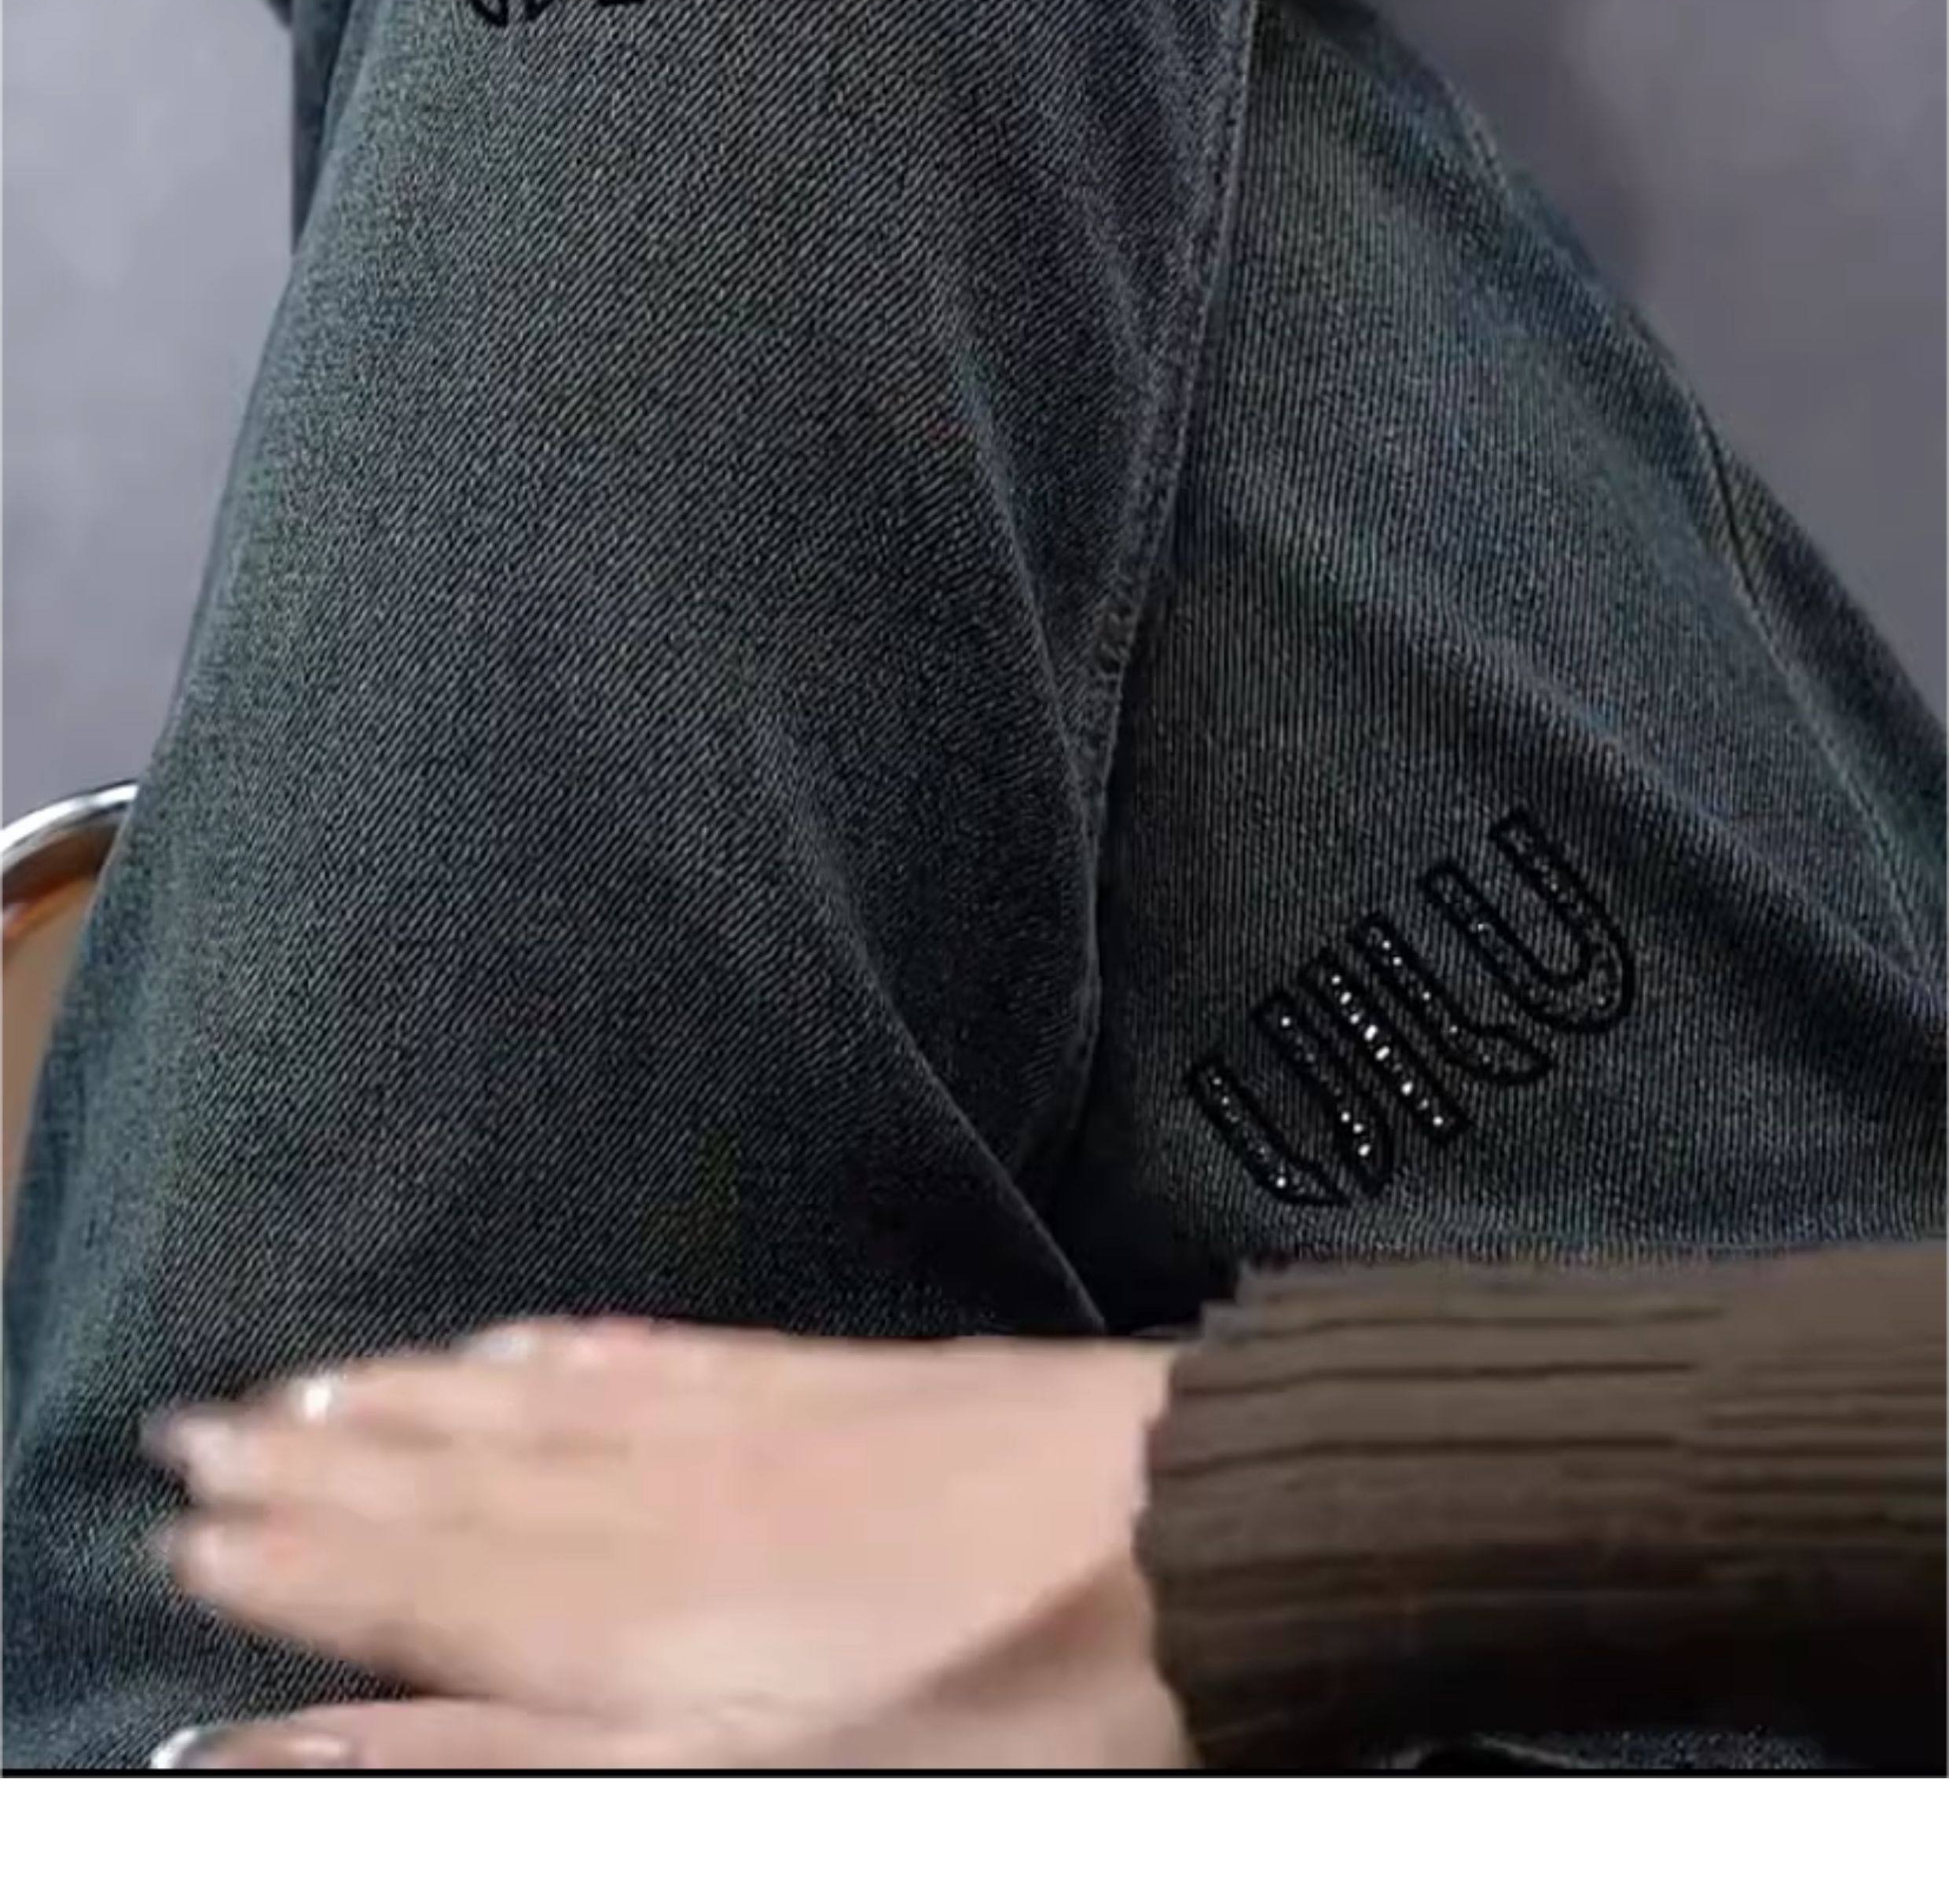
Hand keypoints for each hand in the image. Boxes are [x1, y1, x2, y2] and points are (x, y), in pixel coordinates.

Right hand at [145, 1316, 1190, 1770]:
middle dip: (307, 1473)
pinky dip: (548, 1347)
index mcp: (629, 1630)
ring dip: (399, 1404)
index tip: (188, 1536)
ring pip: (524, 1415)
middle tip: (193, 1438)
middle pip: (445, 1495)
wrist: (1191, 1530)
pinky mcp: (823, 1382)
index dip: (293, 1569)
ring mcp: (741, 1433)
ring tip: (305, 1387)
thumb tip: (331, 1742)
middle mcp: (659, 1515)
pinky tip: (510, 1337)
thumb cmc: (1005, 1706)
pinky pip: (644, 1354)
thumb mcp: (743, 1789)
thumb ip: (518, 1760)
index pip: (412, 1593)